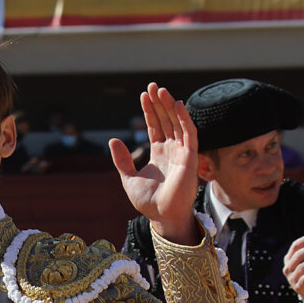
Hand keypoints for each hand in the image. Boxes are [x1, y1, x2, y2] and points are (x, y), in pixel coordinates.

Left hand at [110, 83, 198, 244]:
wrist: (162, 216)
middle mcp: (172, 149)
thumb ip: (122, 160)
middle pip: (166, 120)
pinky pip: (189, 134)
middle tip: (152, 86)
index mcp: (159, 153)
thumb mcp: (129, 178)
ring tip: (161, 90)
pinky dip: (184, 119)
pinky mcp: (190, 158)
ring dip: (170, 106)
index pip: (155, 126)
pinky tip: (177, 105)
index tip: (143, 94)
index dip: (150, 111)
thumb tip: (112, 140)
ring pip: (177, 123)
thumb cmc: (148, 201)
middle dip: (159, 103)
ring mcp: (182, 152)